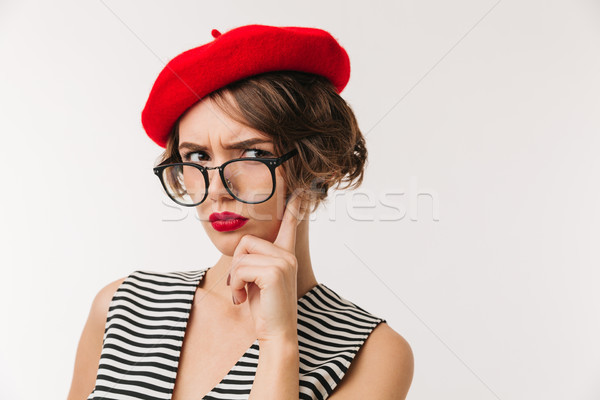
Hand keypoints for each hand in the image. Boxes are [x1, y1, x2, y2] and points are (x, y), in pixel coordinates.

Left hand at [228, 192, 305, 341]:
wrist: (276, 333)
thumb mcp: (259, 281)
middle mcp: (288, 255)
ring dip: (234, 278)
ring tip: (243, 293)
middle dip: (236, 265)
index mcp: (286, 256)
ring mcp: (283, 262)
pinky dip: (235, 285)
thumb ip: (255, 263)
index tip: (300, 191)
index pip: (290, 225)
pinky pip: (241, 268)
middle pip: (246, 242)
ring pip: (241, 256)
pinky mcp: (274, 272)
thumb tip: (243, 253)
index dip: (293, 208)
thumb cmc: (266, 309)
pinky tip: (243, 298)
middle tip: (241, 286)